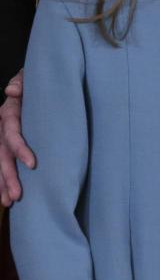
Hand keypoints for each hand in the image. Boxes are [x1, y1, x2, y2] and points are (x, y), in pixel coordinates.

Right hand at [0, 70, 35, 206]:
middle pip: (1, 154)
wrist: (34, 85)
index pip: (11, 132)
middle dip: (7, 176)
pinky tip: (6, 198)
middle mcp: (1, 126)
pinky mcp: (6, 145)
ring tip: (10, 202)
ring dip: (2, 183)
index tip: (32, 164)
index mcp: (9, 112)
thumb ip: (22, 82)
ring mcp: (1, 137)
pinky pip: (1, 163)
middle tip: (17, 195)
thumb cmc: (37, 82)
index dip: (19, 148)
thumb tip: (11, 90)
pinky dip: (2, 181)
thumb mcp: (31, 77)